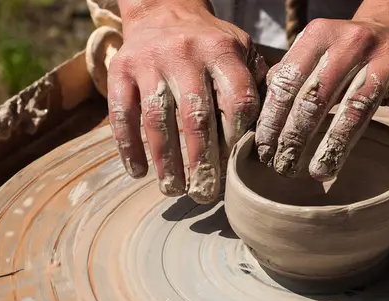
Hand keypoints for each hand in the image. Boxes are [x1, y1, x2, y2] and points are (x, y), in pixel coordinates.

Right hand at [107, 0, 266, 202]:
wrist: (163, 9)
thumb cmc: (210, 44)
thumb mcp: (241, 50)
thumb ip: (255, 84)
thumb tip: (267, 133)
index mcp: (223, 51)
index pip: (236, 101)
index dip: (236, 138)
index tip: (233, 167)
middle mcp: (186, 54)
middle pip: (196, 117)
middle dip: (202, 162)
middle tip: (205, 195)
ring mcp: (150, 61)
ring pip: (157, 119)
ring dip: (166, 161)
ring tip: (174, 190)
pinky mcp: (121, 69)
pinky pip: (121, 113)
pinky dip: (129, 145)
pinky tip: (138, 172)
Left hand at [255, 0, 388, 180]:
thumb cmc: (347, 53)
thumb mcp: (315, 53)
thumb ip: (290, 77)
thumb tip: (260, 112)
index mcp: (318, 36)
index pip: (288, 83)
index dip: (273, 120)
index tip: (264, 149)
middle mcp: (349, 42)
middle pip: (316, 98)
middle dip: (295, 138)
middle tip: (283, 167)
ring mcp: (382, 54)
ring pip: (355, 106)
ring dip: (333, 144)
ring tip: (318, 171)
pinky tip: (381, 128)